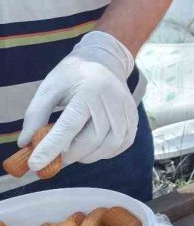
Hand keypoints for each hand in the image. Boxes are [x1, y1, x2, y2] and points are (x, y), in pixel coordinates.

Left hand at [19, 31, 138, 170]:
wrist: (104, 61)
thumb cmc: (72, 76)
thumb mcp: (49, 88)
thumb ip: (36, 115)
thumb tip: (26, 144)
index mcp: (89, 90)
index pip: (70, 125)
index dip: (52, 146)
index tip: (35, 164)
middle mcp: (111, 99)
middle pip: (93, 139)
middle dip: (70, 155)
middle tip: (55, 160)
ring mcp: (126, 108)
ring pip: (111, 144)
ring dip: (89, 156)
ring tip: (74, 152)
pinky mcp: (133, 116)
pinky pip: (123, 143)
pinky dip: (106, 152)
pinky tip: (92, 148)